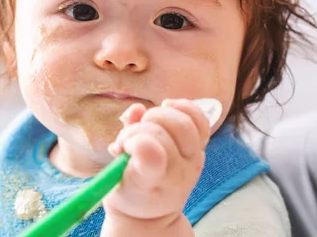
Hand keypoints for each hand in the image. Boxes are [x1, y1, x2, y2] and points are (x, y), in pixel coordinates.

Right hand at [103, 98, 220, 222]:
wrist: (152, 210)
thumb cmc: (131, 192)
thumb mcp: (115, 179)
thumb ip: (123, 145)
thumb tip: (136, 109)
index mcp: (154, 182)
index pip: (154, 155)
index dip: (136, 142)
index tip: (121, 148)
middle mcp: (179, 171)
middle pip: (163, 133)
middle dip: (141, 127)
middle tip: (127, 139)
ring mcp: (193, 158)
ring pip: (184, 123)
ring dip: (159, 116)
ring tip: (146, 123)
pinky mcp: (199, 146)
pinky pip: (200, 120)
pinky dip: (183, 107)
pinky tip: (167, 107)